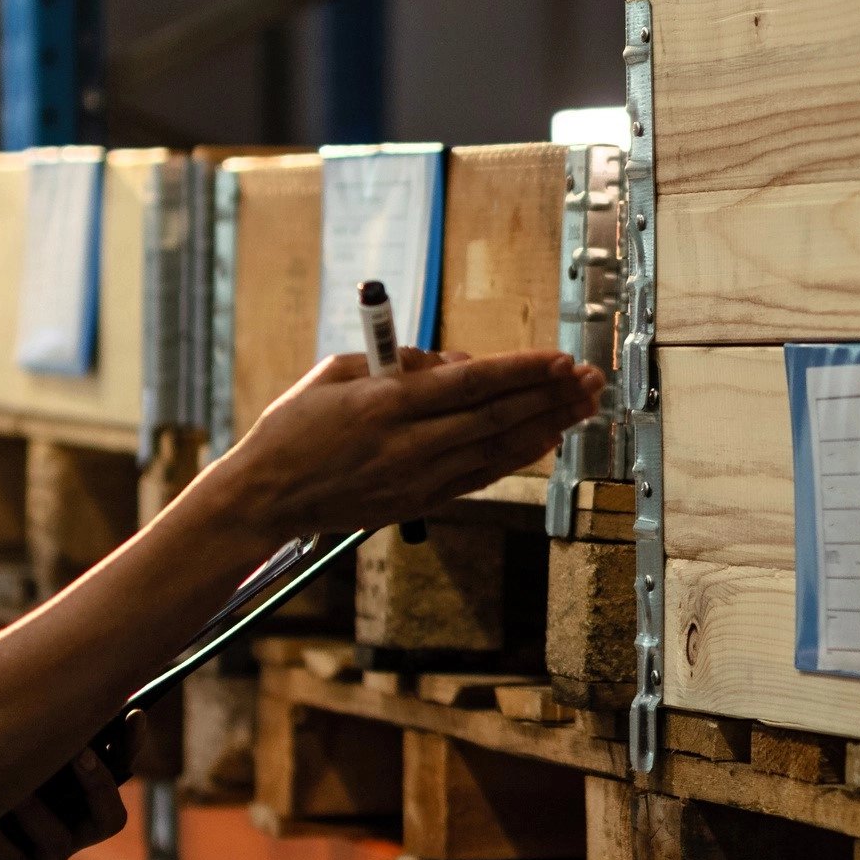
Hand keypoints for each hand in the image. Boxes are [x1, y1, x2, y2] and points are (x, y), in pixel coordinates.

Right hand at [208, 347, 598, 539]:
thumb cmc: (295, 426)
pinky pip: (478, 476)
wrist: (267, 496)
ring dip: (546, 426)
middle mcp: (409, 443)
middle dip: (551, 396)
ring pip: (496, 449)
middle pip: (497, 416)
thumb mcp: (336, 372)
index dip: (524, 370)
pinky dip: (515, 458)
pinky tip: (544, 441)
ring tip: (583, 407)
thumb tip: (455, 363)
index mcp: (386, 403)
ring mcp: (417, 477)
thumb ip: (399, 364)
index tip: (562, 358)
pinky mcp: (418, 501)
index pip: (473, 382)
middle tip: (591, 380)